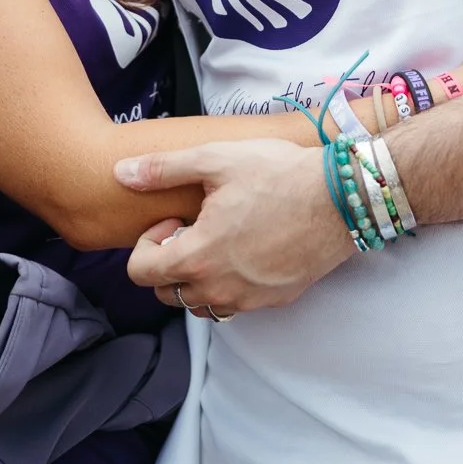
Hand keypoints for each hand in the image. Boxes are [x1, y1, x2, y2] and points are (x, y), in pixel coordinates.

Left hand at [116, 138, 351, 315]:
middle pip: (167, 292)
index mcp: (198, 257)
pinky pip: (235, 304)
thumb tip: (121, 172)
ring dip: (198, 277)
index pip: (141, 273)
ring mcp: (249, 300)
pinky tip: (248, 248)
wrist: (340, 197)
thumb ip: (163, 169)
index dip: (148, 243)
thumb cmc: (278, 174)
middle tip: (195, 227)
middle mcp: (220, 288)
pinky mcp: (274, 300)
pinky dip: (229, 284)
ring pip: (201, 303)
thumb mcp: (215, 160)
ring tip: (221, 238)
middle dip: (169, 261)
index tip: (174, 218)